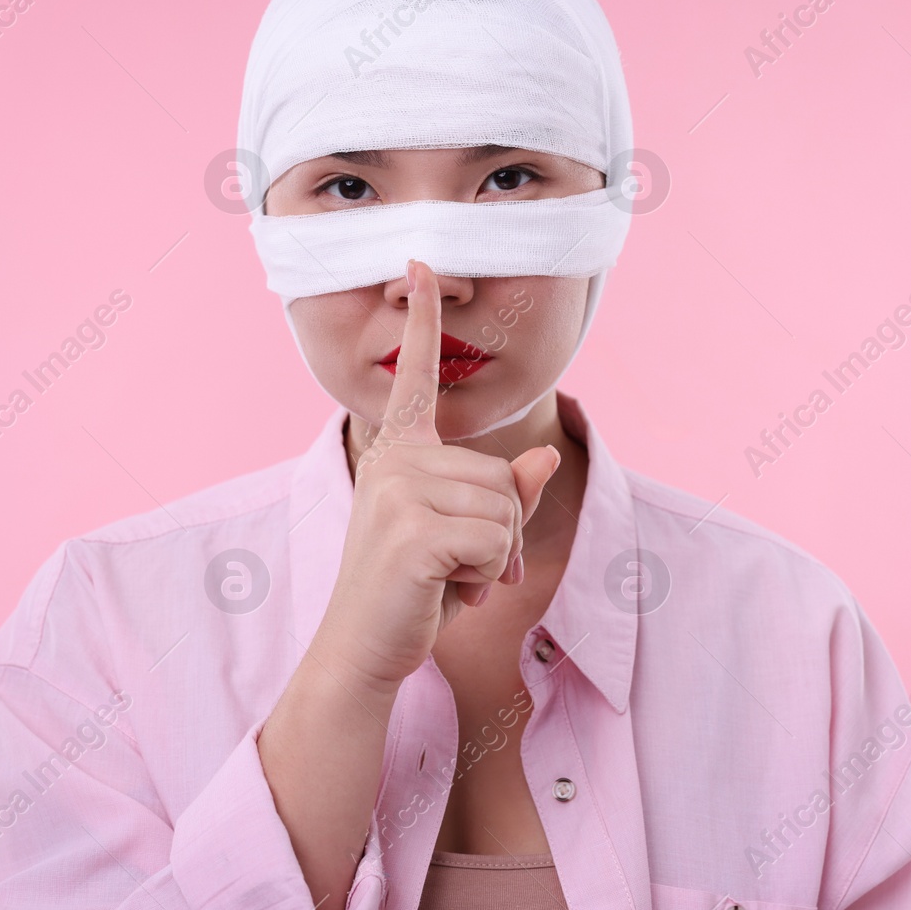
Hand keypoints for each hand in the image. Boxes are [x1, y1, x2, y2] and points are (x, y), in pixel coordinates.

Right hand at [314, 259, 560, 694]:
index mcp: (400, 453)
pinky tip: (449, 590)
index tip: (420, 261)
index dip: (423, 319)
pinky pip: (495, 537)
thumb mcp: (467, 540)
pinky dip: (487, 572)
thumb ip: (505, 499)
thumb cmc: (415, 593)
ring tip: (451, 580)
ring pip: (505, 507)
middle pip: (503, 474)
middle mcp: (394, 460)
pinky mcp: (412, 528)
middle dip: (503, 531)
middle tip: (462, 568)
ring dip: (495, 557)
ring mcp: (398, 490)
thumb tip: (546, 464)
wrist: (365, 649)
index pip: (418, 377)